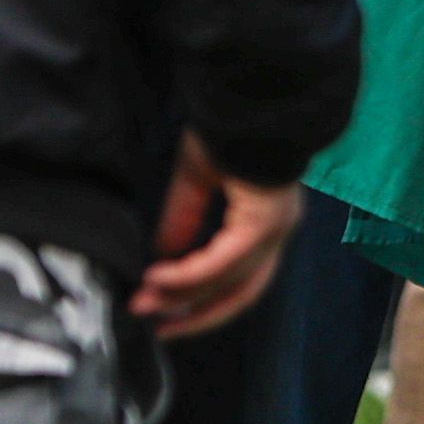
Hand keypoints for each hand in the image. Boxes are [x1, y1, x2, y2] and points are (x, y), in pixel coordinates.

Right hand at [134, 135, 307, 335]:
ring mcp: (275, 228)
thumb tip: (164, 256)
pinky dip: (190, 274)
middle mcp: (277, 230)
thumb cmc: (230, 126)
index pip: (238, 276)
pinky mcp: (264, 220)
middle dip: (196, 314)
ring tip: (146, 302)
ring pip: (230, 281)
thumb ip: (184, 218)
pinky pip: (224, 261)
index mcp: (266, 220)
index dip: (199, 297)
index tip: (160, 307)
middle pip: (242, 293)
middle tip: (156, 326)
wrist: (252, 97)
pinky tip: (159, 277)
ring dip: (183, 295)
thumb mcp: (198, 178)